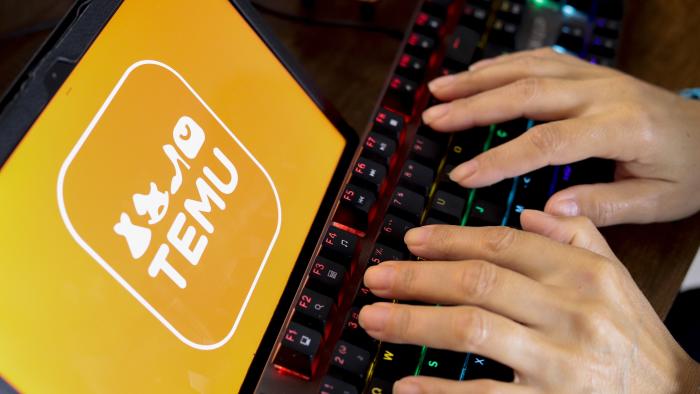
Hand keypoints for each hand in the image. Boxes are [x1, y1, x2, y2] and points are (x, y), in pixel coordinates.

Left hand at [358, 212, 699, 392]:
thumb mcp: (618, 278)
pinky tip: (405, 385)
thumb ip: (577, 236)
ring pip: (470, 329)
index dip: (448, 239)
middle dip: (416, 278)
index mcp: (584, 273)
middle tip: (376, 278)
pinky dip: (439, 390)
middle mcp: (573, 311)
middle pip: (476, 281)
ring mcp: (561, 361)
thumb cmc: (637, 340)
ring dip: (412, 322)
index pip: (503, 244)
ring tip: (374, 318)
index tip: (411, 241)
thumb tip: (527, 212)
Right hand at [422, 48, 699, 225]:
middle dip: (474, 106)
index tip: (463, 175)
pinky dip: (503, 64)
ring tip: (439, 90)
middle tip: (433, 117)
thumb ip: (604, 205)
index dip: (501, 159)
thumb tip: (549, 209)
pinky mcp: (590, 72)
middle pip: (526, 93)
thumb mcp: (659, 200)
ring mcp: (595, 76)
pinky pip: (541, 59)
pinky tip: (476, 74)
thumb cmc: (691, 170)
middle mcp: (603, 93)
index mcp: (621, 127)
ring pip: (527, 69)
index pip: (548, 142)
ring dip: (479, 79)